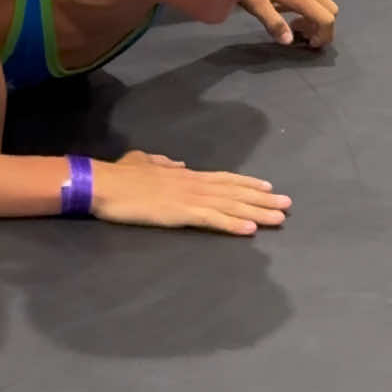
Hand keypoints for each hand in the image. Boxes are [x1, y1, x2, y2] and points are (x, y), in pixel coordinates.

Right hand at [91, 150, 291, 233]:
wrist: (104, 183)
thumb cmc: (120, 175)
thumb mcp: (144, 161)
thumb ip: (163, 163)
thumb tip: (180, 164)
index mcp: (185, 174)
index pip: (224, 178)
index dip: (247, 183)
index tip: (268, 187)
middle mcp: (193, 183)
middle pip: (234, 191)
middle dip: (262, 199)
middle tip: (287, 204)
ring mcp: (189, 198)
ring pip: (230, 205)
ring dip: (257, 212)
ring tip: (279, 218)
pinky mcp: (181, 213)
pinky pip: (213, 220)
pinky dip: (233, 224)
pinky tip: (250, 230)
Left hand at [238, 0, 337, 49]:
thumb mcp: (254, 2)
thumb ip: (273, 22)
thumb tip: (289, 41)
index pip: (327, 18)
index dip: (323, 35)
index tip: (308, 43)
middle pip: (330, 9)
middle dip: (321, 26)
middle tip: (300, 34)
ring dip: (314, 15)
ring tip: (292, 23)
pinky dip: (308, 4)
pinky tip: (286, 6)